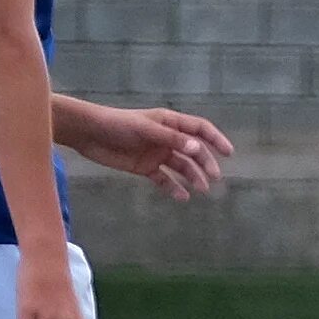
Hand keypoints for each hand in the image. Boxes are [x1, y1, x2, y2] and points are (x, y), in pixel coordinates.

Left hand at [79, 105, 233, 201]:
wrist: (89, 134)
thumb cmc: (118, 124)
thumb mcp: (146, 129)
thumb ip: (172, 139)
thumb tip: (198, 149)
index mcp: (170, 122)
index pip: (199, 129)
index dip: (215, 139)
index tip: (228, 152)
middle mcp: (166, 138)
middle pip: (193, 151)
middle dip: (206, 163)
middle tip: (214, 178)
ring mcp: (156, 153)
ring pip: (181, 166)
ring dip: (192, 177)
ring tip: (201, 190)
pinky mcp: (145, 167)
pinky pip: (164, 179)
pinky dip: (173, 187)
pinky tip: (182, 197)